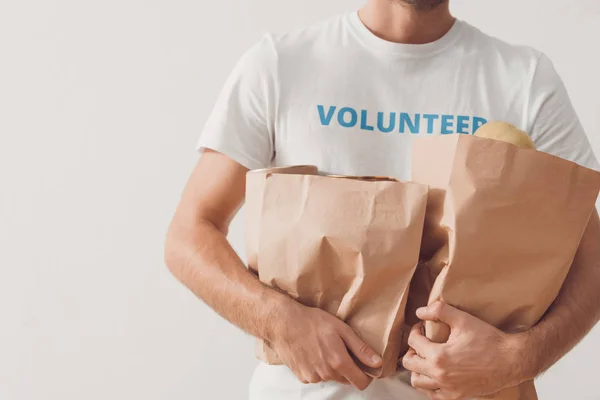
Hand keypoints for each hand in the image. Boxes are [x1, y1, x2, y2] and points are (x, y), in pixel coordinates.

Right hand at [270, 302, 382, 389]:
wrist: (284, 323)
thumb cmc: (313, 322)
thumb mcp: (341, 329)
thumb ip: (361, 348)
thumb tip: (377, 363)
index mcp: (339, 362)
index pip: (361, 383)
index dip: (366, 375)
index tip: (363, 364)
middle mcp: (327, 374)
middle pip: (346, 380)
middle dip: (348, 368)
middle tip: (341, 349)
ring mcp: (313, 377)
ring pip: (331, 378)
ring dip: (332, 368)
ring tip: (324, 348)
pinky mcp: (302, 377)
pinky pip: (317, 377)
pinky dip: (318, 368)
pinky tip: (313, 352)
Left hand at [402, 302, 527, 399]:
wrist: (511, 361)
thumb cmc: (489, 339)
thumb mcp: (463, 319)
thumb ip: (439, 310)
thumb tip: (419, 311)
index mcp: (439, 356)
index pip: (412, 342)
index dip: (415, 331)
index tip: (422, 328)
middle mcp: (440, 375)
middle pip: (409, 363)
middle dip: (412, 350)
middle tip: (421, 343)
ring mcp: (448, 388)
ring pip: (417, 382)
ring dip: (417, 368)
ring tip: (426, 358)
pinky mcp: (456, 396)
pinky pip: (432, 394)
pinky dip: (429, 384)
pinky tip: (436, 372)